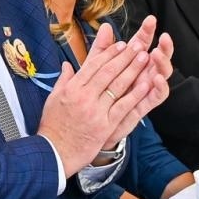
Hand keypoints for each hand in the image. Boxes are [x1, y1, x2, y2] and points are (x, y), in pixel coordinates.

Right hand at [37, 20, 158, 172]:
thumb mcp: (53, 99)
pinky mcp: (105, 125)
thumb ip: (63, 80)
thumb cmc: (53, 127)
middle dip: (125, 57)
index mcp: (72, 88)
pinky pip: (123, 106)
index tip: (121, 44)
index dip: (109, 53)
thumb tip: (67, 65)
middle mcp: (84, 96)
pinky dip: (135, 94)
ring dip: (133, 70)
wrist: (54, 153)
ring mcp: (95, 111)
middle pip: (108, 72)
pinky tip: (145, 84)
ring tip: (144, 58)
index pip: (93, 65)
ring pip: (117, 86)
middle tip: (138, 45)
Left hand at [104, 29, 173, 143]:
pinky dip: (159, 87)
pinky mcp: (143, 106)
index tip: (150, 19)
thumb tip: (106, 26)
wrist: (90, 125)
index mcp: (131, 64)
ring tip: (156, 54)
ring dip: (162, 64)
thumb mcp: (96, 70)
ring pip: (161, 75)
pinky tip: (156, 78)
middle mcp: (141, 75)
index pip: (142, 44)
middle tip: (163, 37)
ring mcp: (144, 90)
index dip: (146, 32)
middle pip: (157, 57)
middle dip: (163, 46)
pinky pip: (156, 97)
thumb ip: (101, 50)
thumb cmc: (96, 95)